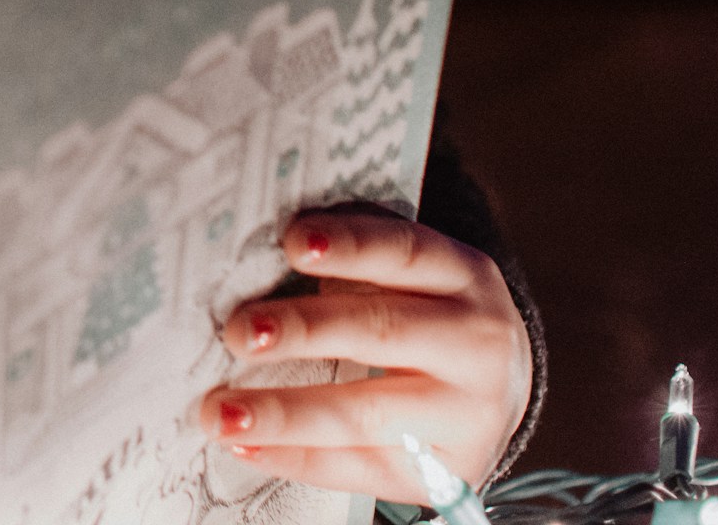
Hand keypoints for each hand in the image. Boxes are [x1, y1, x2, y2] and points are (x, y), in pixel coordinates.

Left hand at [196, 210, 531, 501]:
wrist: (495, 388)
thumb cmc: (422, 314)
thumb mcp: (408, 276)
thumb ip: (347, 262)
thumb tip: (250, 263)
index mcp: (462, 275)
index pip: (403, 252)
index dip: (350, 246)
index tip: (292, 243)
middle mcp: (476, 343)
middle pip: (382, 331)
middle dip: (305, 331)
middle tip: (240, 332)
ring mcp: (467, 414)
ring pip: (367, 413)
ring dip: (285, 413)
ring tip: (222, 414)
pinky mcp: (446, 475)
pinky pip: (360, 469)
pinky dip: (295, 458)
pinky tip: (246, 448)